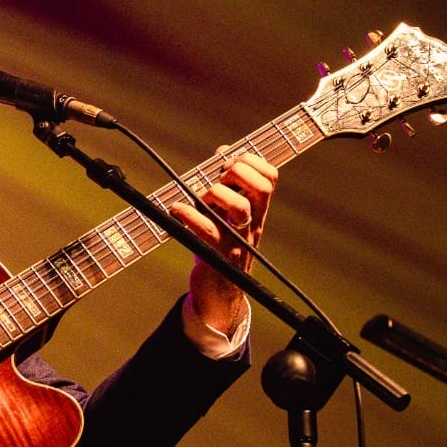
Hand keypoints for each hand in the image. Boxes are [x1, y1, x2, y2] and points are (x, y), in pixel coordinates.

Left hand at [167, 151, 277, 338]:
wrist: (219, 294)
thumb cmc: (219, 246)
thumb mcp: (227, 215)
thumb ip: (227, 185)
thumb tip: (223, 151)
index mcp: (256, 212)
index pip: (271, 178)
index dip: (252, 161)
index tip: (228, 161)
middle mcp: (252, 224)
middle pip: (262, 187)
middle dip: (238, 172)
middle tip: (217, 177)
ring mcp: (237, 240)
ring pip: (239, 207)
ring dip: (214, 193)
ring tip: (197, 197)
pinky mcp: (218, 255)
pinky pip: (208, 230)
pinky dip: (189, 215)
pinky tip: (175, 209)